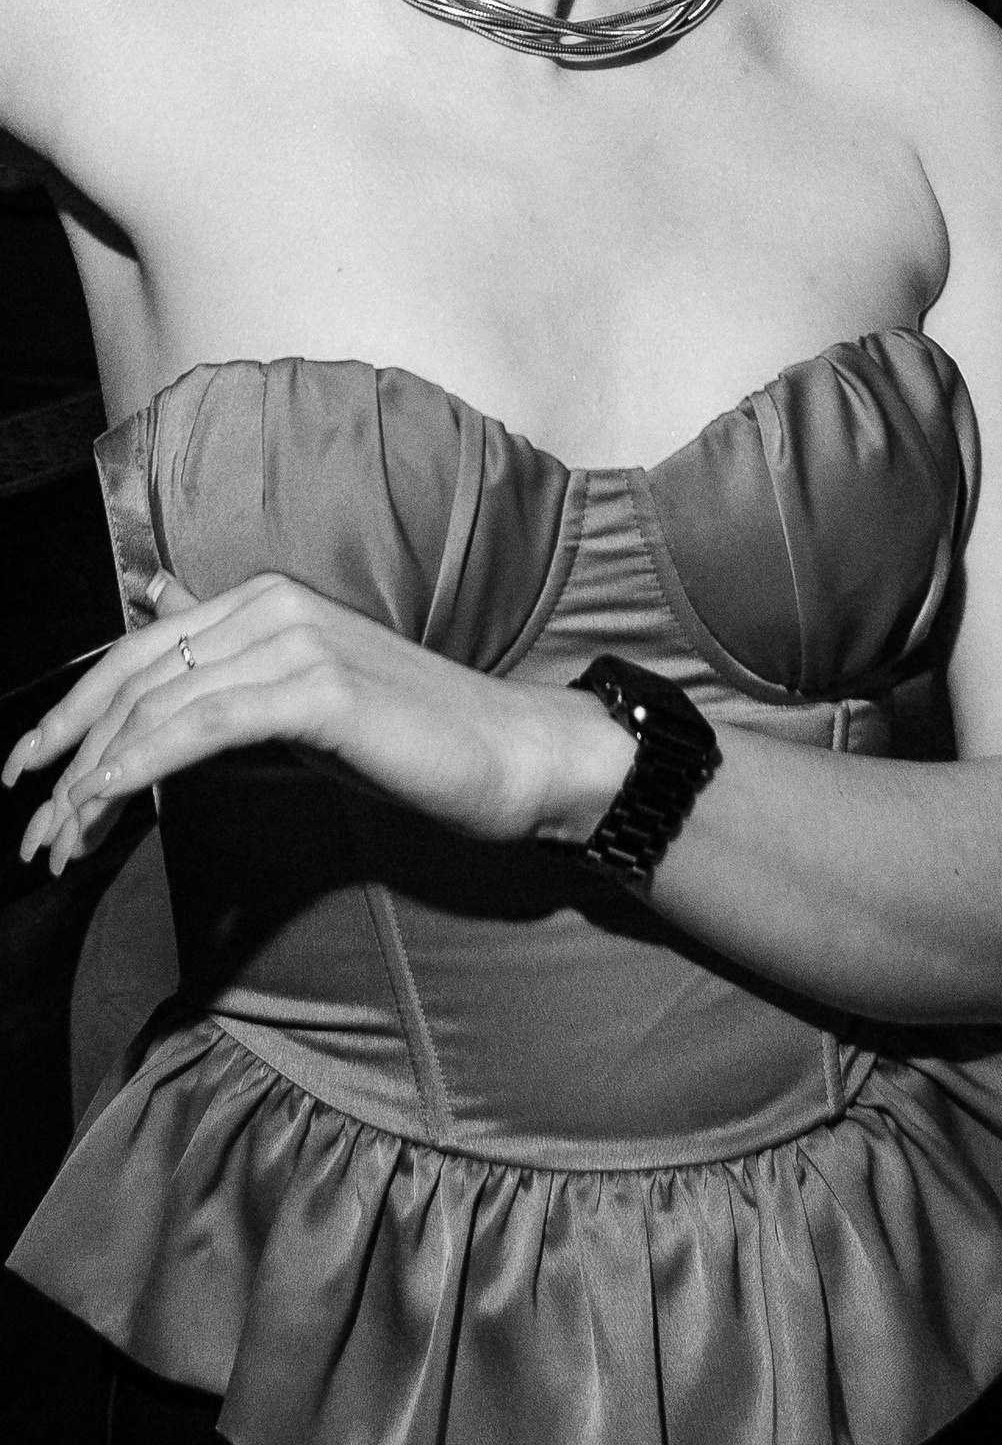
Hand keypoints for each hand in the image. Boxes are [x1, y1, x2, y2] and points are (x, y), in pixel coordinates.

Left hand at [2, 566, 631, 877]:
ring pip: (160, 707)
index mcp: (263, 598)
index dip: (70, 714)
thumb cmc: (407, 737)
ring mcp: (298, 639)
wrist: (510, 752)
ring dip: (97, 784)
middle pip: (134, 678)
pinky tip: (111, 798)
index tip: (26, 778)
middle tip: (38, 840)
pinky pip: (207, 725)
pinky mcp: (321, 687)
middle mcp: (272, 603)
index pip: (137, 651)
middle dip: (69, 760)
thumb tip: (149, 598)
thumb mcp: (296, 696)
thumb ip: (223, 664)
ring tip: (66, 847)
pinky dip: (146, 763)